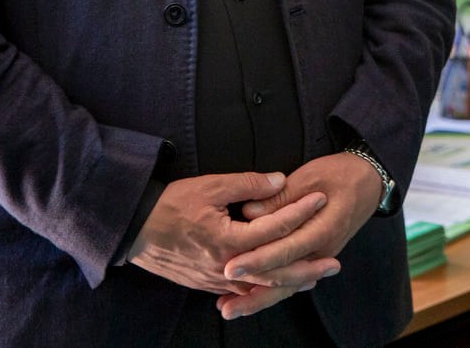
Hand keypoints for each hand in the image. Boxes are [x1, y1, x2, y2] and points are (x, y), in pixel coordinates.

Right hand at [126, 171, 325, 295]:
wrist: (134, 230)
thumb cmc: (171, 205)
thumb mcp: (210, 187)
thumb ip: (248, 184)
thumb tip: (280, 180)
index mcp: (229, 240)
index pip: (275, 227)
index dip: (300, 210)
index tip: (321, 198)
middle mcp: (226, 266)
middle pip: (276, 271)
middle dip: (307, 267)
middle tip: (335, 264)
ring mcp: (216, 279)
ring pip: (261, 286)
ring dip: (289, 282)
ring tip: (314, 278)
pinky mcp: (208, 283)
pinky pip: (243, 290)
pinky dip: (264, 288)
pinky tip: (278, 285)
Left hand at [217, 153, 382, 318]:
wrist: (370, 181)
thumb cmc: (340, 174)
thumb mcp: (310, 176)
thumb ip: (280, 197)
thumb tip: (249, 211)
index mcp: (324, 229)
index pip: (285, 250)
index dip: (257, 260)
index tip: (230, 267)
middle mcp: (323, 250)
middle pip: (285, 278)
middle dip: (251, 292)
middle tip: (223, 304)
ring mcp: (319, 257)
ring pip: (286, 286)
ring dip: (257, 300)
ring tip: (229, 310)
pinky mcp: (313, 257)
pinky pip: (290, 281)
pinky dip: (269, 293)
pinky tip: (246, 300)